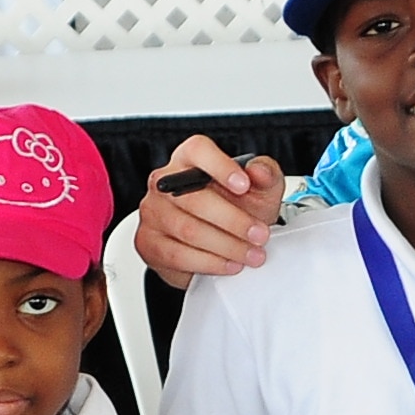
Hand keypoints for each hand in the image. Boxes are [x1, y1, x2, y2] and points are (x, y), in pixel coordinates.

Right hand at [132, 135, 287, 283]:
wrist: (220, 243)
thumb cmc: (237, 209)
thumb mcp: (260, 190)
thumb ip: (266, 175)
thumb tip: (259, 170)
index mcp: (189, 159)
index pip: (198, 151)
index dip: (220, 166)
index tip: (243, 185)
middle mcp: (164, 182)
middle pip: (195, 199)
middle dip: (234, 221)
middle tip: (259, 235)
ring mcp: (153, 212)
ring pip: (188, 230)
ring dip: (226, 246)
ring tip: (251, 254)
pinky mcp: (148, 242)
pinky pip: (178, 255)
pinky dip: (209, 262)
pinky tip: (229, 263)